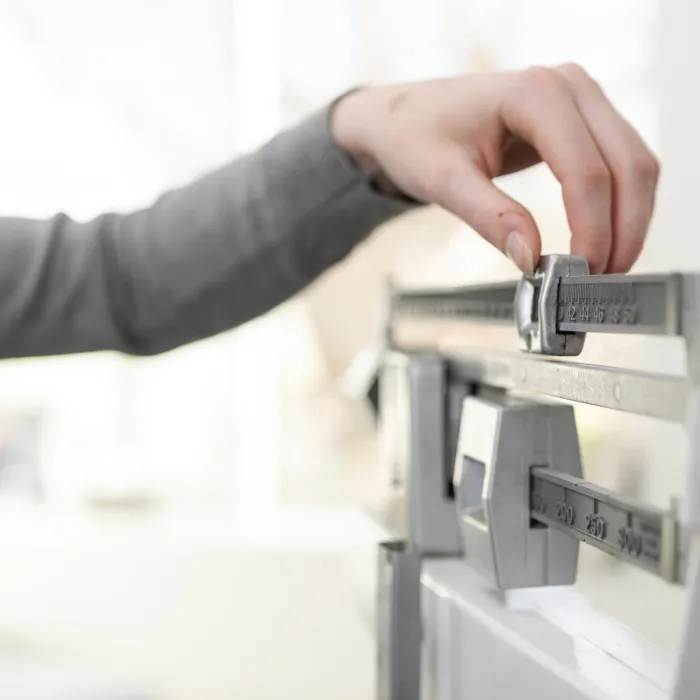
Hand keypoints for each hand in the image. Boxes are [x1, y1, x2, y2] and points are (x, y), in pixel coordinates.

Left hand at [332, 65, 658, 274]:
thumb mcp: (444, 181)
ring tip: (603, 269)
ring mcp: (580, 100)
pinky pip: (620, 164)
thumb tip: (532, 260)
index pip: (585, 171)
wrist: (405, 118)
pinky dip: (619, 206)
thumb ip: (491, 218)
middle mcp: (568, 87)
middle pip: (628, 165)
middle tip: (600, 281)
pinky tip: (602, 241)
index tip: (580, 273)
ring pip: (635, 165)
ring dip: (628, 221)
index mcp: (534, 93)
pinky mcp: (581, 120)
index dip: (592, 229)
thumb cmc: (415, 137)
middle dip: (622, 230)